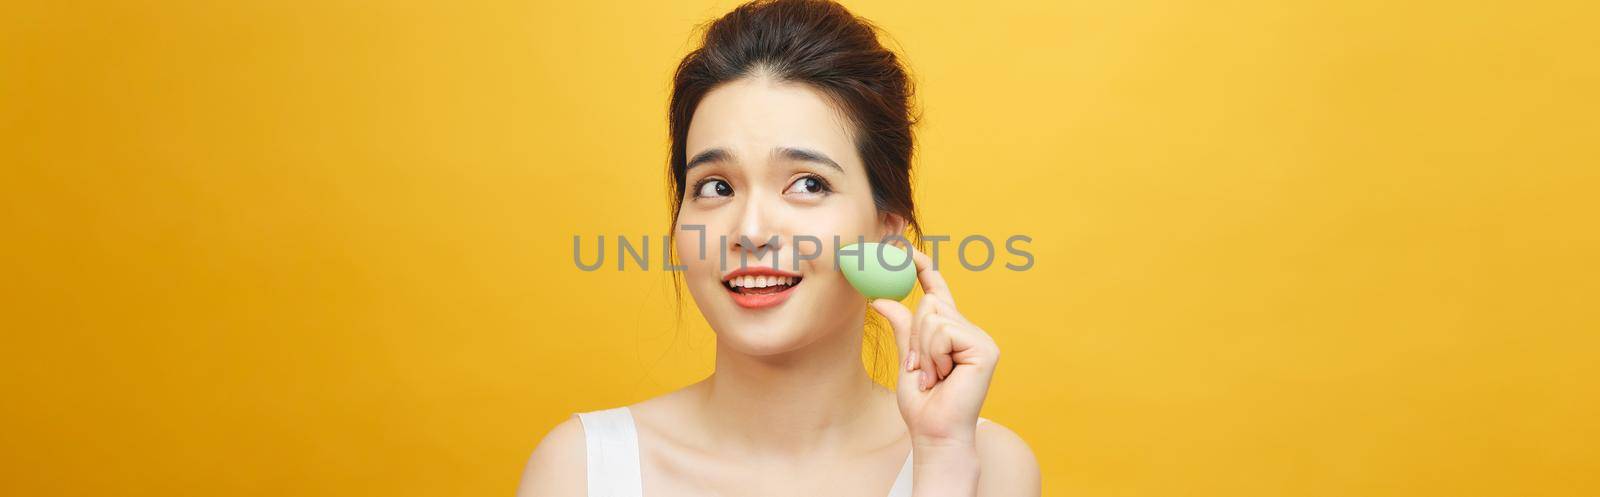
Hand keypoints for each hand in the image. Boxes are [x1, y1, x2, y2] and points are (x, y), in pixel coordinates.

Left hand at [871, 245, 999, 447]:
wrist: (935, 433)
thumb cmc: (924, 404)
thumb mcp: (907, 359)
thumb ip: (902, 328)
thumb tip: (881, 299)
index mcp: (953, 332)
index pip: (938, 292)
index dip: (924, 269)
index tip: (905, 250)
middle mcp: (970, 331)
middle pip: (930, 303)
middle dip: (915, 337)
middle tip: (919, 369)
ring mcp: (981, 339)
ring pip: (934, 316)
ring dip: (922, 350)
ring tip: (932, 377)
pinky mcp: (985, 348)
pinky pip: (943, 331)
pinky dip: (933, 355)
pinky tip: (942, 376)